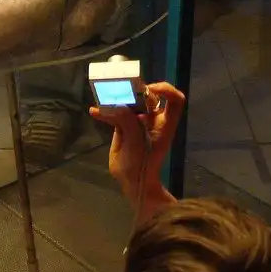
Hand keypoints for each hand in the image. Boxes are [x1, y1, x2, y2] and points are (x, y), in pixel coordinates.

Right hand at [92, 82, 184, 200]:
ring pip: (130, 102)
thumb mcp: (136, 143)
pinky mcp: (125, 126)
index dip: (166, 90)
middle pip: (149, 97)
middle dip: (135, 91)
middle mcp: (154, 119)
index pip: (175, 100)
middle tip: (120, 90)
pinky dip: (106, 112)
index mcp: (165, 123)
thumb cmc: (142, 164)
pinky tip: (95, 112)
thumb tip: (115, 106)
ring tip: (104, 98)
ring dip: (117, 99)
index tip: (150, 90)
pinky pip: (117, 113)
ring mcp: (139, 121)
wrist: (132, 181)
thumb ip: (128, 121)